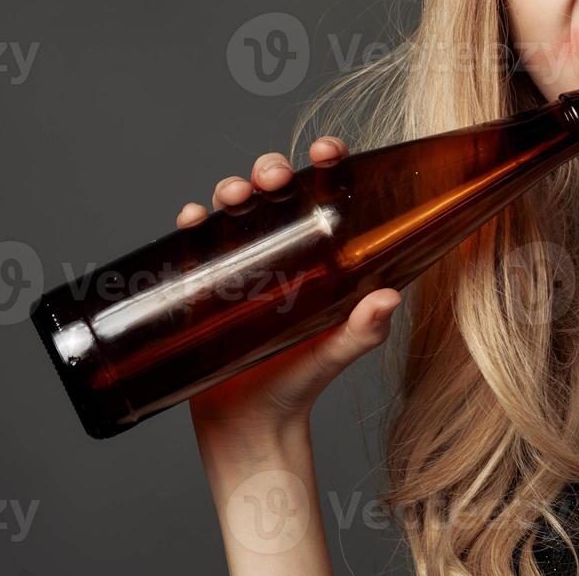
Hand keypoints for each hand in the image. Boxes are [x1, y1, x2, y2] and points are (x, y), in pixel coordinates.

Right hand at [178, 137, 401, 440]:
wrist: (249, 428)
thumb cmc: (300, 385)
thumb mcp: (335, 352)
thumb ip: (363, 331)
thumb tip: (388, 300)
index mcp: (318, 254)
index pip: (325, 194)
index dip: (326, 163)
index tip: (326, 150)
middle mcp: (279, 251)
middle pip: (273, 191)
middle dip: (269, 169)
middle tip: (272, 176)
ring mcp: (239, 266)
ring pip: (232, 209)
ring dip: (229, 190)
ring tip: (231, 197)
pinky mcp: (202, 286)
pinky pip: (192, 245)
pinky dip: (190, 225)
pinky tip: (191, 221)